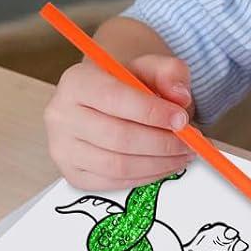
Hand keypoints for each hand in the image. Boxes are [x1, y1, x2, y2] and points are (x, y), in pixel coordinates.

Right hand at [44, 49, 194, 190]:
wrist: (104, 104)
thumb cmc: (127, 86)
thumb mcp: (151, 68)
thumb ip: (169, 73)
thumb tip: (180, 96)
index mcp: (77, 82)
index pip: (115, 99)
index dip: (152, 112)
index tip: (182, 119)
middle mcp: (61, 115)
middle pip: (118, 137)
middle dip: (162, 143)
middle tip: (189, 142)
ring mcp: (62, 148)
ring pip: (117, 165)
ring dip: (158, 164)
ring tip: (181, 155)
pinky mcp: (72, 174)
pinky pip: (113, 182)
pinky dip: (145, 177)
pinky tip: (163, 165)